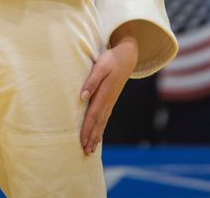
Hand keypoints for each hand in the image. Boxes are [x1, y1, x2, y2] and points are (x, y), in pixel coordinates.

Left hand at [79, 26, 138, 154]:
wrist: (127, 57)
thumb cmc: (111, 59)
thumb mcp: (100, 66)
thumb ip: (91, 80)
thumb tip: (82, 96)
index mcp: (104, 94)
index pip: (93, 115)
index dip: (87, 129)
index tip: (82, 141)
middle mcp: (108, 101)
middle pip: (98, 123)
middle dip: (92, 138)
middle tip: (86, 152)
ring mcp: (111, 101)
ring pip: (102, 122)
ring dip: (96, 136)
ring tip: (91, 149)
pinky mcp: (111, 100)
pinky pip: (105, 117)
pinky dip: (101, 128)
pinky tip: (98, 135)